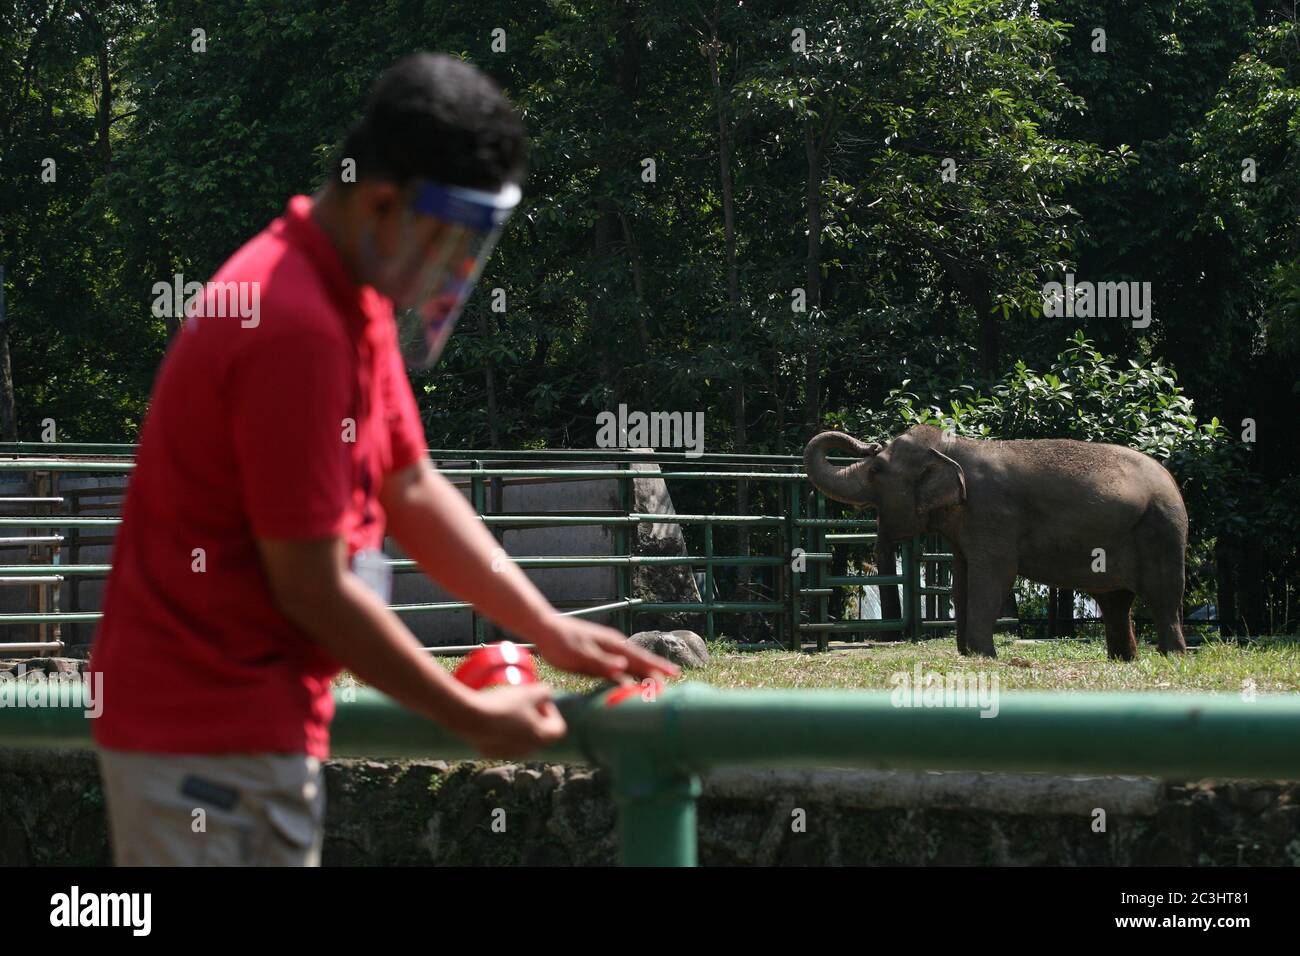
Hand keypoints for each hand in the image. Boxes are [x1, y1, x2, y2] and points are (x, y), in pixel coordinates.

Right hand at [451, 683, 566, 757]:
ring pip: (521, 737)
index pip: (558, 728)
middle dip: (534, 716)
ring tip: (506, 707)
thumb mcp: (530, 691)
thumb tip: (547, 695)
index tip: (537, 699)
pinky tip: (493, 716)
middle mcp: (528, 750)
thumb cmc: (505, 704)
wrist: (470, 718)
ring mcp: (509, 754)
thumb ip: (546, 692)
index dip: (551, 711)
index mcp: (542, 738)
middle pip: (539, 733)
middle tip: (522, 701)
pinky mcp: (492, 753)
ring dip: (518, 724)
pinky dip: (502, 730)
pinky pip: (503, 740)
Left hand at [532, 615, 680, 682]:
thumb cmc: (561, 644)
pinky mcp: (598, 651)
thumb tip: (624, 668)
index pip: (640, 659)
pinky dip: (630, 668)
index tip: (673, 675)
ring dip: (645, 668)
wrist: (545, 627)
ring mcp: (606, 647)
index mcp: (612, 647)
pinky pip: (620, 662)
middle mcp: (613, 645)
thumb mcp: (580, 657)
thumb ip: (602, 664)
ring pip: (631, 659)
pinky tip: (630, 672)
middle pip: (640, 658)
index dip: (656, 668)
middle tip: (675, 675)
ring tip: (658, 675)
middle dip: (657, 667)